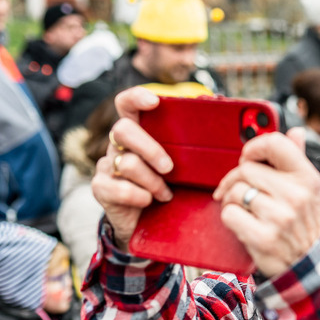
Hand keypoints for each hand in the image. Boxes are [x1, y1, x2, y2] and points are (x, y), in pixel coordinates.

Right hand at [91, 87, 174, 249]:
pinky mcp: (101, 187)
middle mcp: (117, 145)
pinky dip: (139, 196)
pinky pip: (118, 188)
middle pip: (123, 130)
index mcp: (136, 132)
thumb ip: (188, 143)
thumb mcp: (179, 164)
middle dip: (151, 149)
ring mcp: (107, 165)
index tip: (154, 102)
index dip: (136, 97)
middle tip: (169, 168)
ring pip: (128, 163)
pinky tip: (148, 201)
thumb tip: (218, 113)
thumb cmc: (167, 186)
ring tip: (165, 194)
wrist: (145, 222)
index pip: (126, 104)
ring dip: (153, 182)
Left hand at [214, 128, 319, 276]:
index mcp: (308, 178)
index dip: (253, 147)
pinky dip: (229, 218)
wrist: (306, 265)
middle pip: (246, 169)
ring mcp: (280, 217)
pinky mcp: (263, 238)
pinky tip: (241, 223)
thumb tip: (295, 132)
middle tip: (238, 191)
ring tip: (242, 209)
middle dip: (235, 179)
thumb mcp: (309, 191)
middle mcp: (297, 195)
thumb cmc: (302, 223)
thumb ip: (297, 160)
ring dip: (231, 200)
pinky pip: (229, 214)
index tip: (247, 158)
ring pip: (235, 191)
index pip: (275, 143)